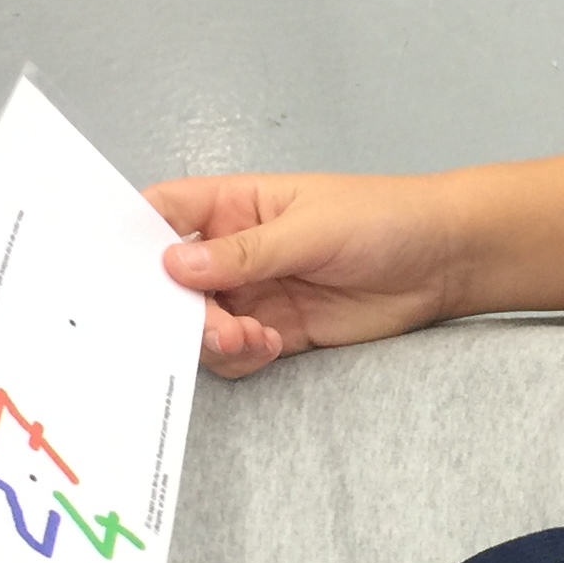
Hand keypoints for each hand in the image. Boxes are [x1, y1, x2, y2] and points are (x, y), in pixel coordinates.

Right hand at [147, 171, 467, 378]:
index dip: (132, 239)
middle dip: (175, 309)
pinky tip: (272, 346)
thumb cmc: (383, 219)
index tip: (118, 273)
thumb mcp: (311, 228)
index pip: (162, 214)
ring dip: (212, 339)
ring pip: (199, 325)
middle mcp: (233, 250)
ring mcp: (254, 293)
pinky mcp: (278, 331)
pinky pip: (236, 352)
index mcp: (232, 204)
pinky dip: (242, 357)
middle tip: (210, 324)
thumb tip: (173, 263)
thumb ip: (245, 252)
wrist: (445, 262)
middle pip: (171, 283)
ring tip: (252, 338)